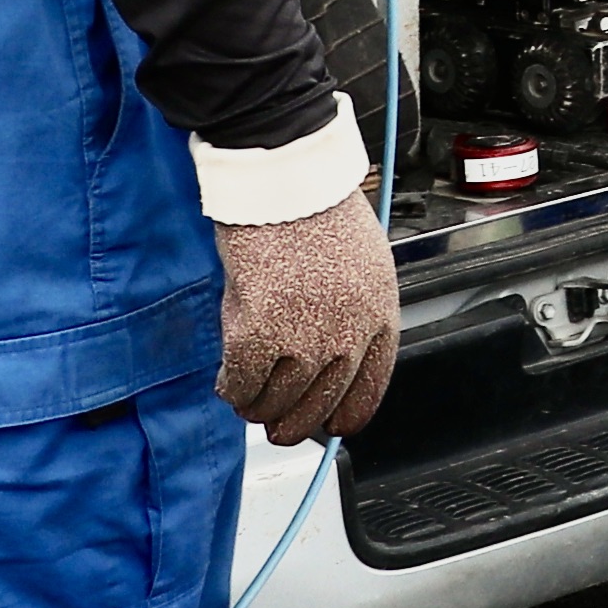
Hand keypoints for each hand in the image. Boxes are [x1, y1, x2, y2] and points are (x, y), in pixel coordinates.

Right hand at [215, 191, 399, 442]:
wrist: (284, 178)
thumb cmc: (319, 208)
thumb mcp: (364, 264)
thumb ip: (354, 311)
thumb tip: (335, 351)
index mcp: (380, 316)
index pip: (370, 389)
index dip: (347, 414)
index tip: (333, 425)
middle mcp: (347, 334)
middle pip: (320, 403)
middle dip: (295, 424)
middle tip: (278, 429)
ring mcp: (303, 336)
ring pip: (279, 401)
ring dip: (259, 408)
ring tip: (249, 403)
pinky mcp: (257, 332)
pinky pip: (242, 382)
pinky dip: (232, 389)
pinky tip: (228, 384)